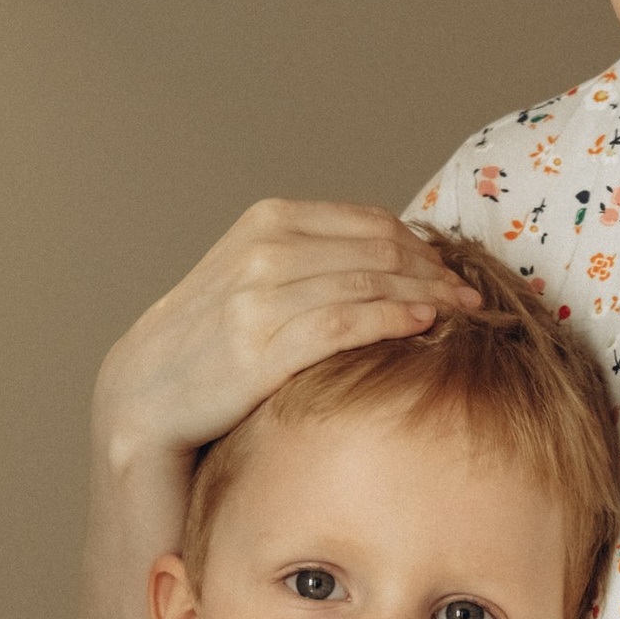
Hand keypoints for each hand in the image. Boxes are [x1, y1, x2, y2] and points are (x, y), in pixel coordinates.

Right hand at [93, 201, 479, 469]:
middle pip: (379, 250)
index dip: (422, 247)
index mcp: (267, 221)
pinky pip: (345, 323)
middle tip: (474, 296)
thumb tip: (390, 261)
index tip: (453, 273)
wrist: (145, 396)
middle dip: (435, 272)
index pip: (370, 223)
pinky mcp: (259, 345)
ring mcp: (259, 296)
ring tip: (465, 314)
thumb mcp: (255, 279)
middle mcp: (264, 250)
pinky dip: (394, 319)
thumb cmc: (211, 344)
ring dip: (428, 296)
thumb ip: (311, 261)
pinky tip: (426, 326)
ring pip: (370, 283)